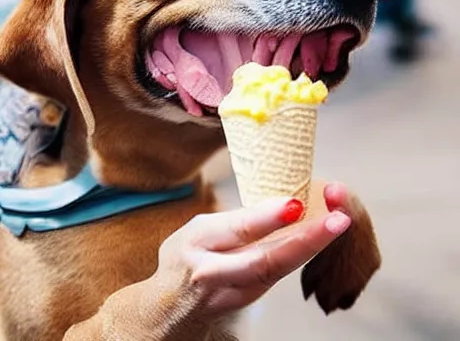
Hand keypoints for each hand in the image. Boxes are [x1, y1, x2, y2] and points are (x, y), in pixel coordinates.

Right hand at [153, 184, 351, 318]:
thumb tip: (286, 206)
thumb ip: (238, 222)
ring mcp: (230, 294)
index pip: (238, 230)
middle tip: (339, 220)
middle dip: (305, 240)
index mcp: (197, 241)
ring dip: (309, 249)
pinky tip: (317, 240)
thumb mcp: (201, 230)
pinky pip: (274, 278)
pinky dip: (298, 258)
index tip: (297, 203)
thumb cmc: (188, 256)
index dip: (268, 217)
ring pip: (274, 273)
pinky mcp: (245, 303)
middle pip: (264, 260)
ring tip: (337, 226)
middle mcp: (211, 272)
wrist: (171, 306)